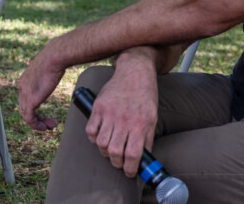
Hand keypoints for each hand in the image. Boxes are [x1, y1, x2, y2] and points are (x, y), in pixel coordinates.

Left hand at [17, 44, 64, 130]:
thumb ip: (46, 74)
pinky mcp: (30, 100)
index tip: (44, 114)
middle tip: (48, 124)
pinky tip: (44, 127)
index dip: (35, 108)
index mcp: (25, 80)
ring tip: (49, 127)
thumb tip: (54, 71)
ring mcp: (25, 94)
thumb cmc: (55, 59)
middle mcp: (22, 87)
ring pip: (26, 115)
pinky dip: (36, 125)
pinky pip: (29, 118)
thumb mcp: (47, 68)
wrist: (54, 57)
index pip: (25, 99)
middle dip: (37, 118)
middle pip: (24, 108)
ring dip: (38, 123)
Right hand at [86, 50, 158, 177]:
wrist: (134, 72)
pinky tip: (100, 137)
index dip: (131, 169)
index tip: (130, 172)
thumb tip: (144, 159)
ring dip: (105, 152)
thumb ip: (148, 139)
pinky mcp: (98, 107)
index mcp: (140, 124)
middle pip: (115, 152)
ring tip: (110, 151)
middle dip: (116, 163)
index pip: (133, 155)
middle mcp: (124, 120)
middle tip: (119, 163)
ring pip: (101, 143)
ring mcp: (109, 113)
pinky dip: (93, 138)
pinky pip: (90, 130)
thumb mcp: (152, 118)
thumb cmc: (145, 96)